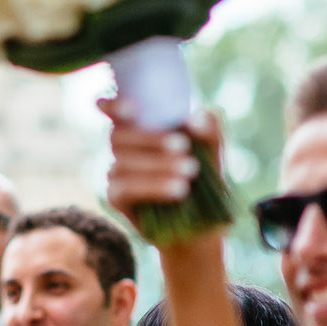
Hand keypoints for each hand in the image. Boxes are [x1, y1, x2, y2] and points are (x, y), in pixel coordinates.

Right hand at [97, 98, 219, 229]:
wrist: (203, 220)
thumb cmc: (204, 177)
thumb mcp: (213, 147)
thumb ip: (209, 126)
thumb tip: (191, 120)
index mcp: (140, 127)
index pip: (115, 112)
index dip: (113, 105)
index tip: (131, 108)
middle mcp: (123, 149)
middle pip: (118, 136)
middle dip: (150, 139)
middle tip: (184, 147)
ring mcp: (116, 174)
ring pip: (122, 164)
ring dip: (157, 166)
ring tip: (190, 173)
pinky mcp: (116, 199)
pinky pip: (124, 189)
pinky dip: (152, 186)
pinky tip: (177, 190)